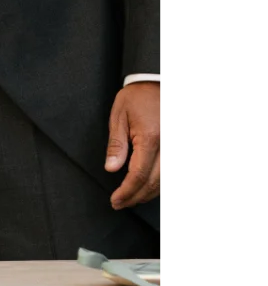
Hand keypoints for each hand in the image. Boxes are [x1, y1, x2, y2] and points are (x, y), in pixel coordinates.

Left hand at [105, 82, 162, 208]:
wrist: (155, 82)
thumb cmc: (136, 97)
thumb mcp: (118, 117)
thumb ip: (116, 145)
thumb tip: (112, 168)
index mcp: (149, 138)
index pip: (138, 175)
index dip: (126, 192)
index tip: (116, 200)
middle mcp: (166, 145)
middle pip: (153, 182)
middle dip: (135, 197)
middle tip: (120, 203)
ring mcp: (172, 147)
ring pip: (164, 181)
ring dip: (148, 194)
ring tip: (131, 199)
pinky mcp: (173, 147)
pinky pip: (169, 172)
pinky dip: (159, 184)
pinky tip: (147, 188)